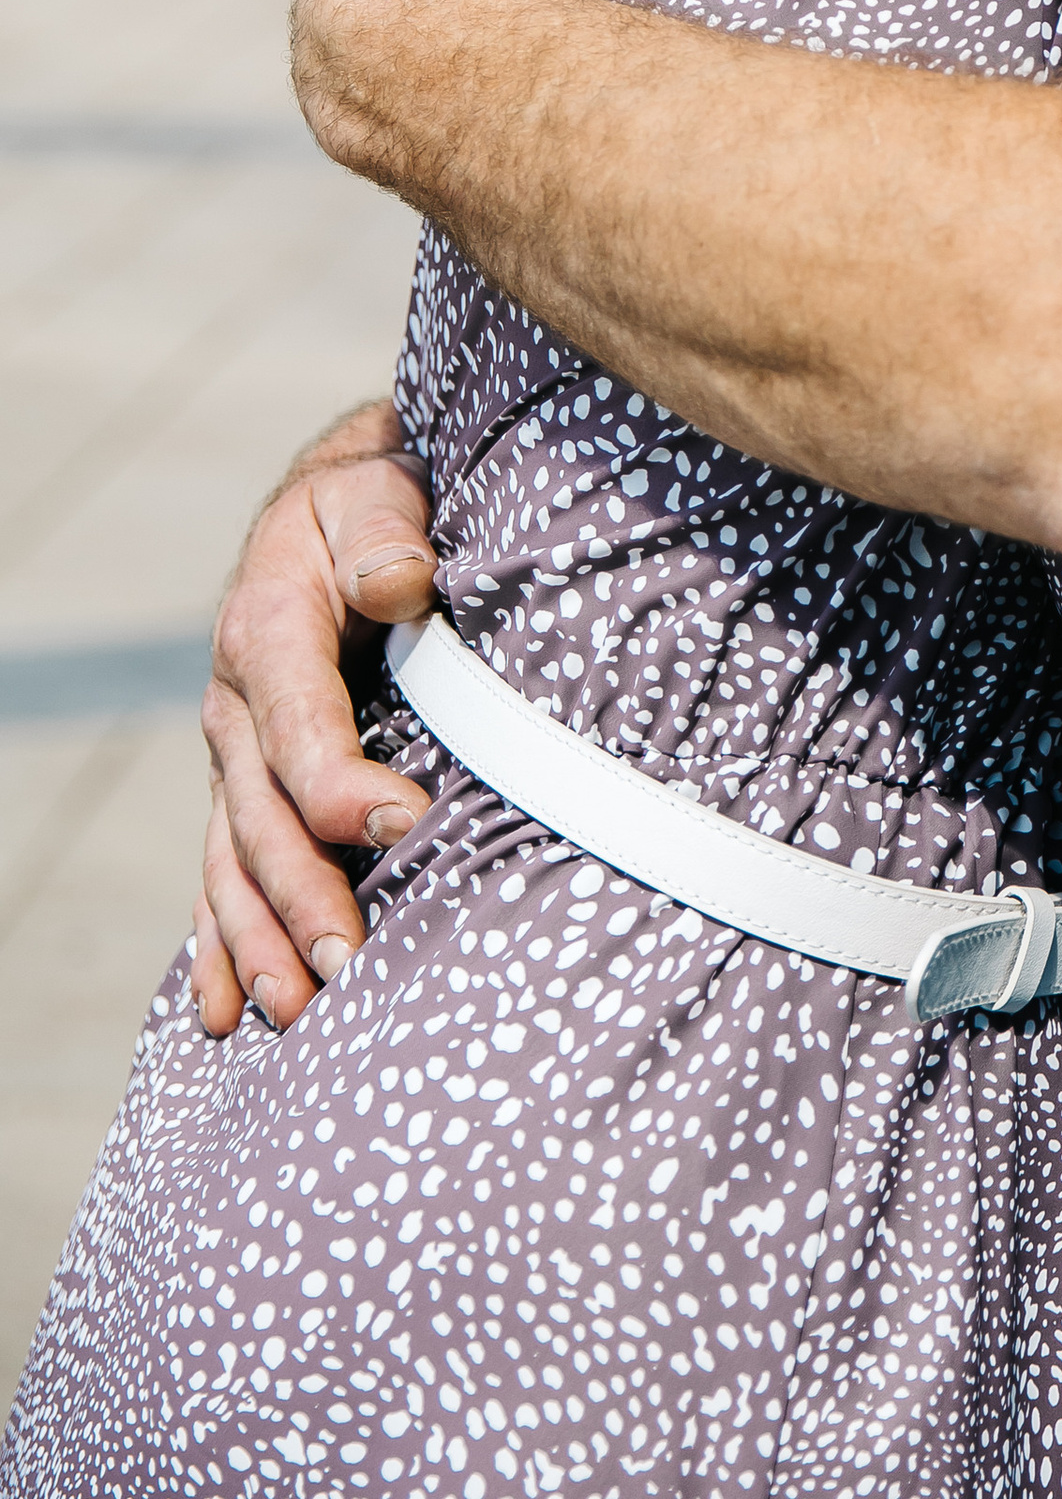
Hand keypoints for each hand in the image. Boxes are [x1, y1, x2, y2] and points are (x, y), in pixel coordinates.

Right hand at [193, 413, 438, 1033]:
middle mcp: (235, 703)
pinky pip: (220, 871)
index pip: (298, 724)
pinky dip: (220, 941)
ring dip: (258, 939)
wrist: (337, 502)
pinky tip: (224, 1007)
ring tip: (293, 1009)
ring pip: (233, 861)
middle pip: (260, 816)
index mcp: (267, 629)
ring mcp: (233, 754)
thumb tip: (400, 582)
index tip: (405, 821)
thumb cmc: (373, 499)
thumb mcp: (376, 490)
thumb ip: (384, 532)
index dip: (341, 782)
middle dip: (299, 895)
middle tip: (346, 965)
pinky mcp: (245, 784)